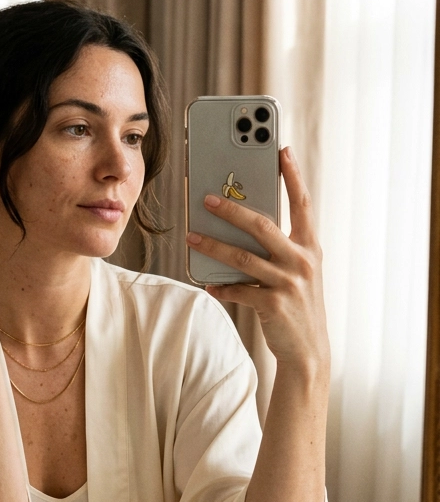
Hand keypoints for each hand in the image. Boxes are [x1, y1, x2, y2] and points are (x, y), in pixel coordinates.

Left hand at [186, 146, 329, 374]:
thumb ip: (279, 248)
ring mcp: (288, 283)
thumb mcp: (298, 272)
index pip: (302, 204)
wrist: (309, 351)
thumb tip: (240, 224)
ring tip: (191, 236)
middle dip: (232, 209)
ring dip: (212, 245)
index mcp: (310, 247)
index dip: (292, 175)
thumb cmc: (298, 305)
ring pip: (242, 257)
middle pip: (262, 225)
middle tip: (206, 198)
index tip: (281, 149)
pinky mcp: (273, 305)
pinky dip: (221, 286)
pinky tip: (208, 284)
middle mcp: (302, 261)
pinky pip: (238, 290)